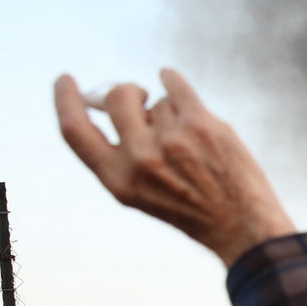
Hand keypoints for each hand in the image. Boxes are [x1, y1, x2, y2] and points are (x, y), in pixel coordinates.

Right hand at [54, 68, 295, 265]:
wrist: (241, 227)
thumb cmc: (190, 208)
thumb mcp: (141, 191)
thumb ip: (119, 150)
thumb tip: (102, 98)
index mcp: (118, 180)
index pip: (74, 130)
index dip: (65, 99)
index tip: (66, 80)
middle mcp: (140, 159)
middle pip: (117, 97)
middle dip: (128, 91)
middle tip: (141, 99)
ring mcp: (171, 140)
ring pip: (159, 101)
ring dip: (171, 113)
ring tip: (191, 145)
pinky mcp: (201, 124)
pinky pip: (176, 85)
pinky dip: (172, 79)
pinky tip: (170, 78)